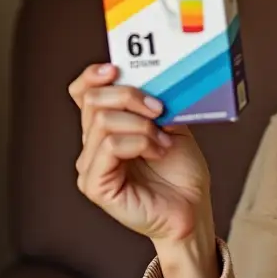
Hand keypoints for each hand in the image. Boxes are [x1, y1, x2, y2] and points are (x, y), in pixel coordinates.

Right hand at [70, 64, 218, 277]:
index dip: (93, 76)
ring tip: (163, 142)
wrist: (193, 208)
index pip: (83, 93)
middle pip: (94, 101)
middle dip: (130, 97)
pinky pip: (109, 147)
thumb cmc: (182, 173)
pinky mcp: (95, 185)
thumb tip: (153, 78)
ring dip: (142, 126)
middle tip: (159, 110)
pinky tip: (157, 152)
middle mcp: (93, 146)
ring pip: (104, 122)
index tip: (117, 68)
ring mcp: (91, 166)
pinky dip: (139, 142)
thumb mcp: (172, 126)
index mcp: (107, 128)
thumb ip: (155, 104)